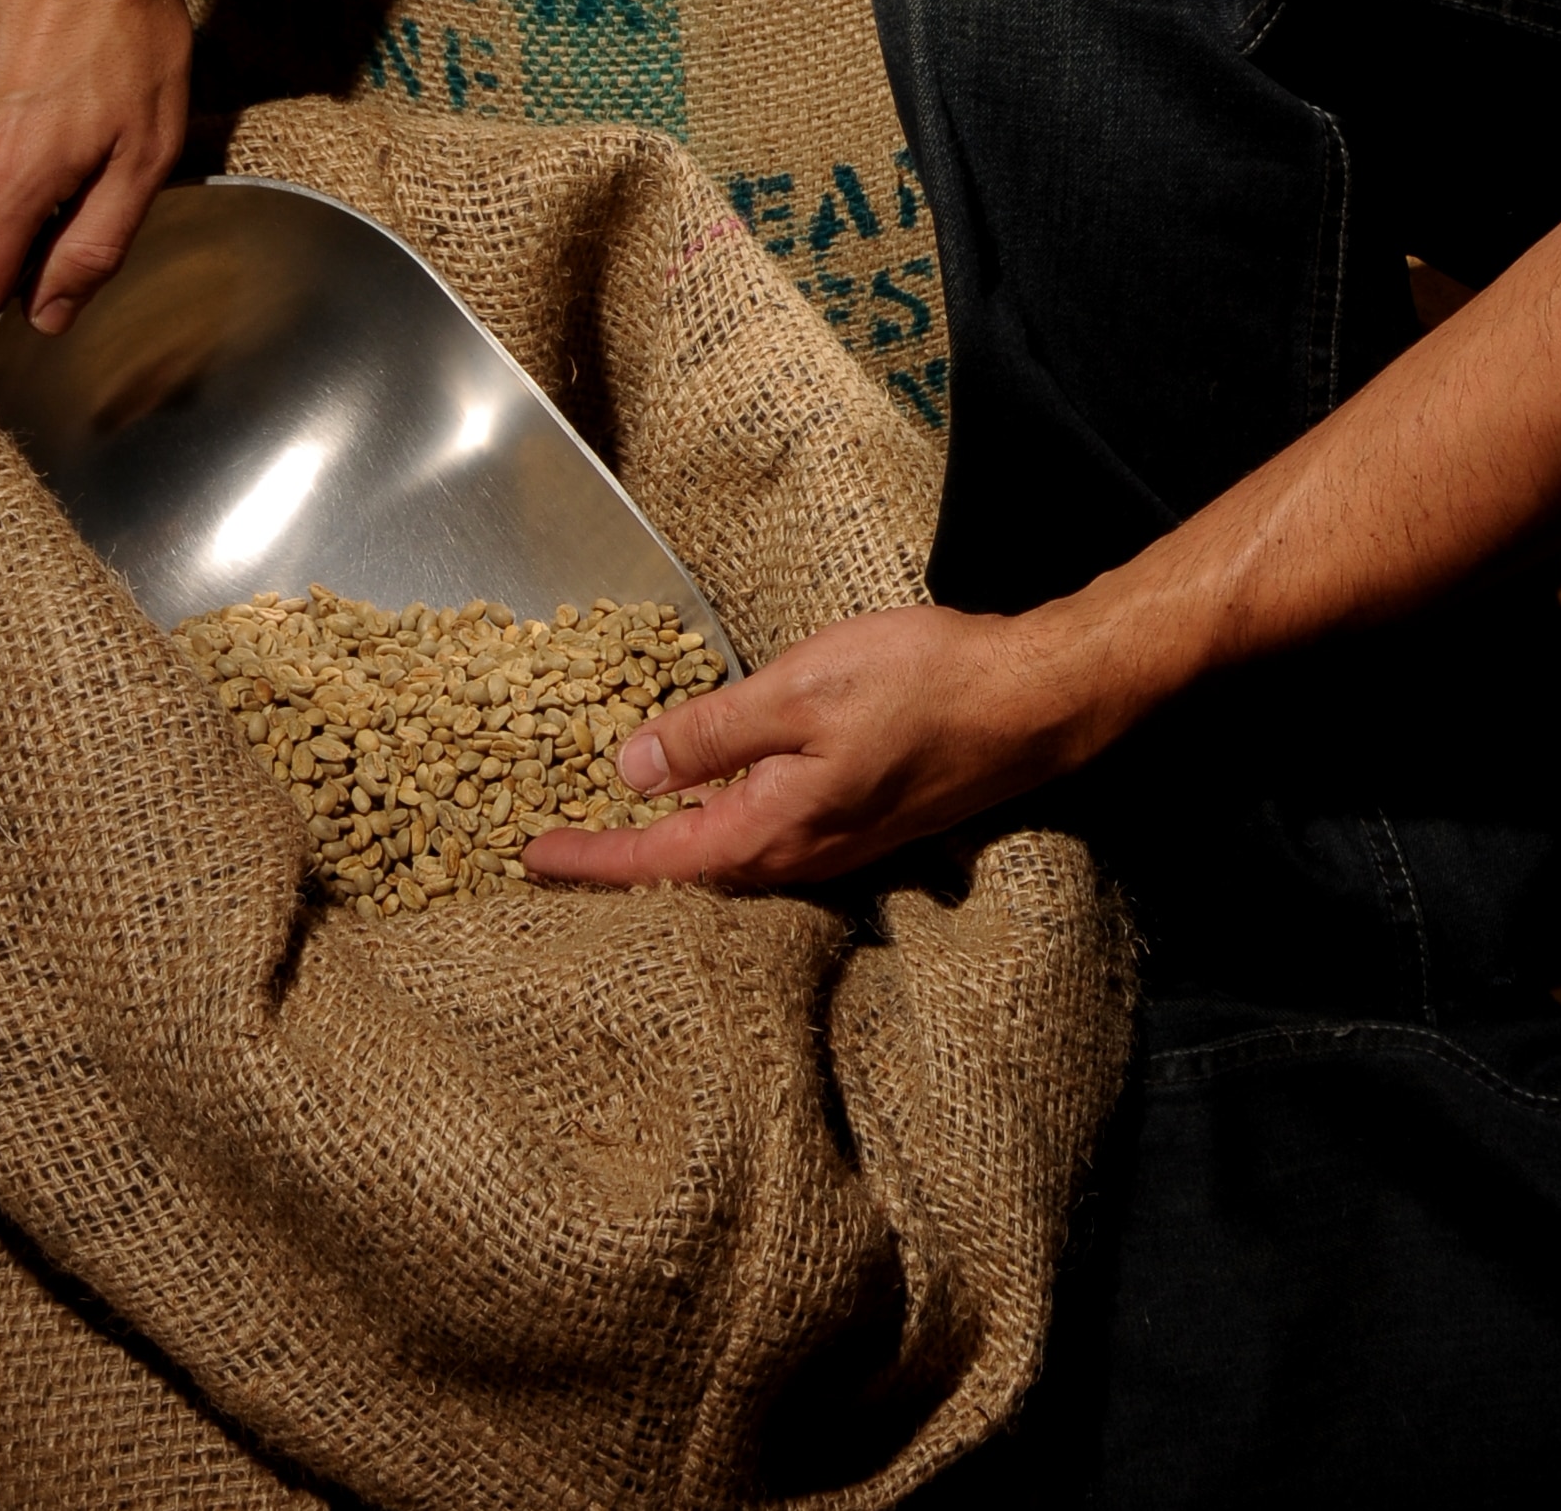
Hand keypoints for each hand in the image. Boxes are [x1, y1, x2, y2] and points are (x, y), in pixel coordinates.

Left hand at [524, 600, 1123, 891]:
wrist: (1032, 702)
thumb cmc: (923, 686)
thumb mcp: (801, 689)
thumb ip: (713, 732)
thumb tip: (630, 769)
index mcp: (772, 828)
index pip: (656, 860)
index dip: (589, 860)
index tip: (528, 859)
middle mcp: (800, 855)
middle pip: (689, 875)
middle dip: (620, 867)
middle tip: (558, 852)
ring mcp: (837, 845)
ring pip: (731, 858)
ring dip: (670, 848)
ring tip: (619, 828)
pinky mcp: (863, 821)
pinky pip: (771, 837)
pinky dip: (722, 824)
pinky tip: (715, 797)